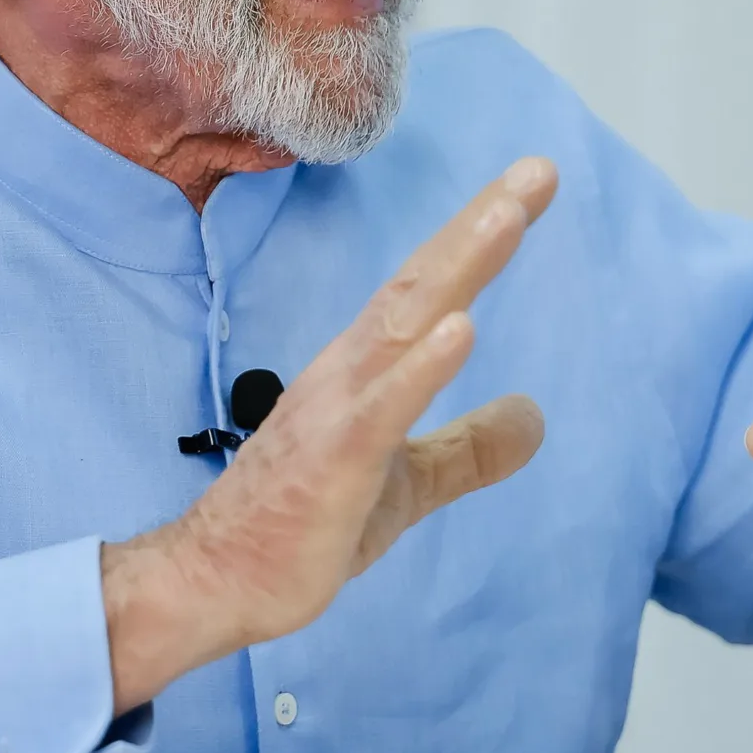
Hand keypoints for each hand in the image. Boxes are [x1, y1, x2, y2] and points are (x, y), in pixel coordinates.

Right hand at [101, 157, 558, 710]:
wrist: (216, 582)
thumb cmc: (303, 526)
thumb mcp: (408, 485)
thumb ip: (468, 449)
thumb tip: (536, 415)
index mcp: (365, 370)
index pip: (430, 288)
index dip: (479, 235)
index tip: (531, 183)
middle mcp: (349, 372)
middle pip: (421, 284)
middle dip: (479, 225)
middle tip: (536, 170)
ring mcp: (337, 412)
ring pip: (403, 325)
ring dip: (457, 267)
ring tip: (506, 216)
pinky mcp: (333, 464)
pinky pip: (381, 410)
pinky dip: (420, 368)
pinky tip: (458, 330)